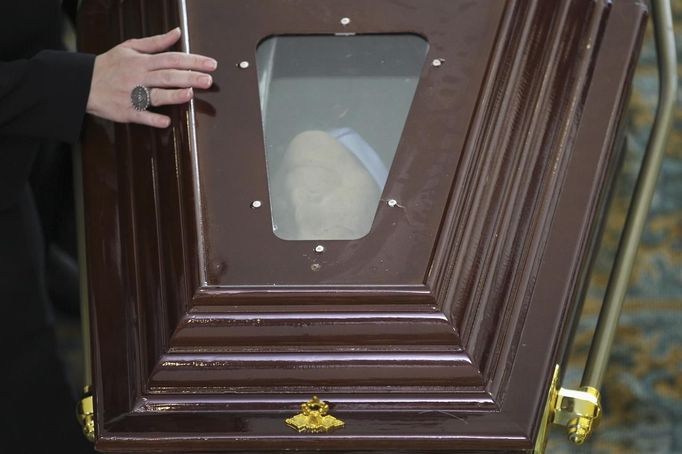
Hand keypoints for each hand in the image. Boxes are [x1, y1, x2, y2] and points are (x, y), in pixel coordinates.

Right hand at [86, 27, 216, 127]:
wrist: (83, 83)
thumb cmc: (109, 65)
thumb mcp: (130, 47)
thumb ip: (156, 42)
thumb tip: (176, 33)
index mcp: (141, 61)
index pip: (172, 59)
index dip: (192, 61)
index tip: (210, 64)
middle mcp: (138, 77)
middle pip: (167, 76)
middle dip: (189, 77)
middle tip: (208, 80)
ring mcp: (132, 95)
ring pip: (155, 95)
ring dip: (173, 95)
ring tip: (190, 94)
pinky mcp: (126, 111)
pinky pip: (140, 116)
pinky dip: (152, 119)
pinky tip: (166, 121)